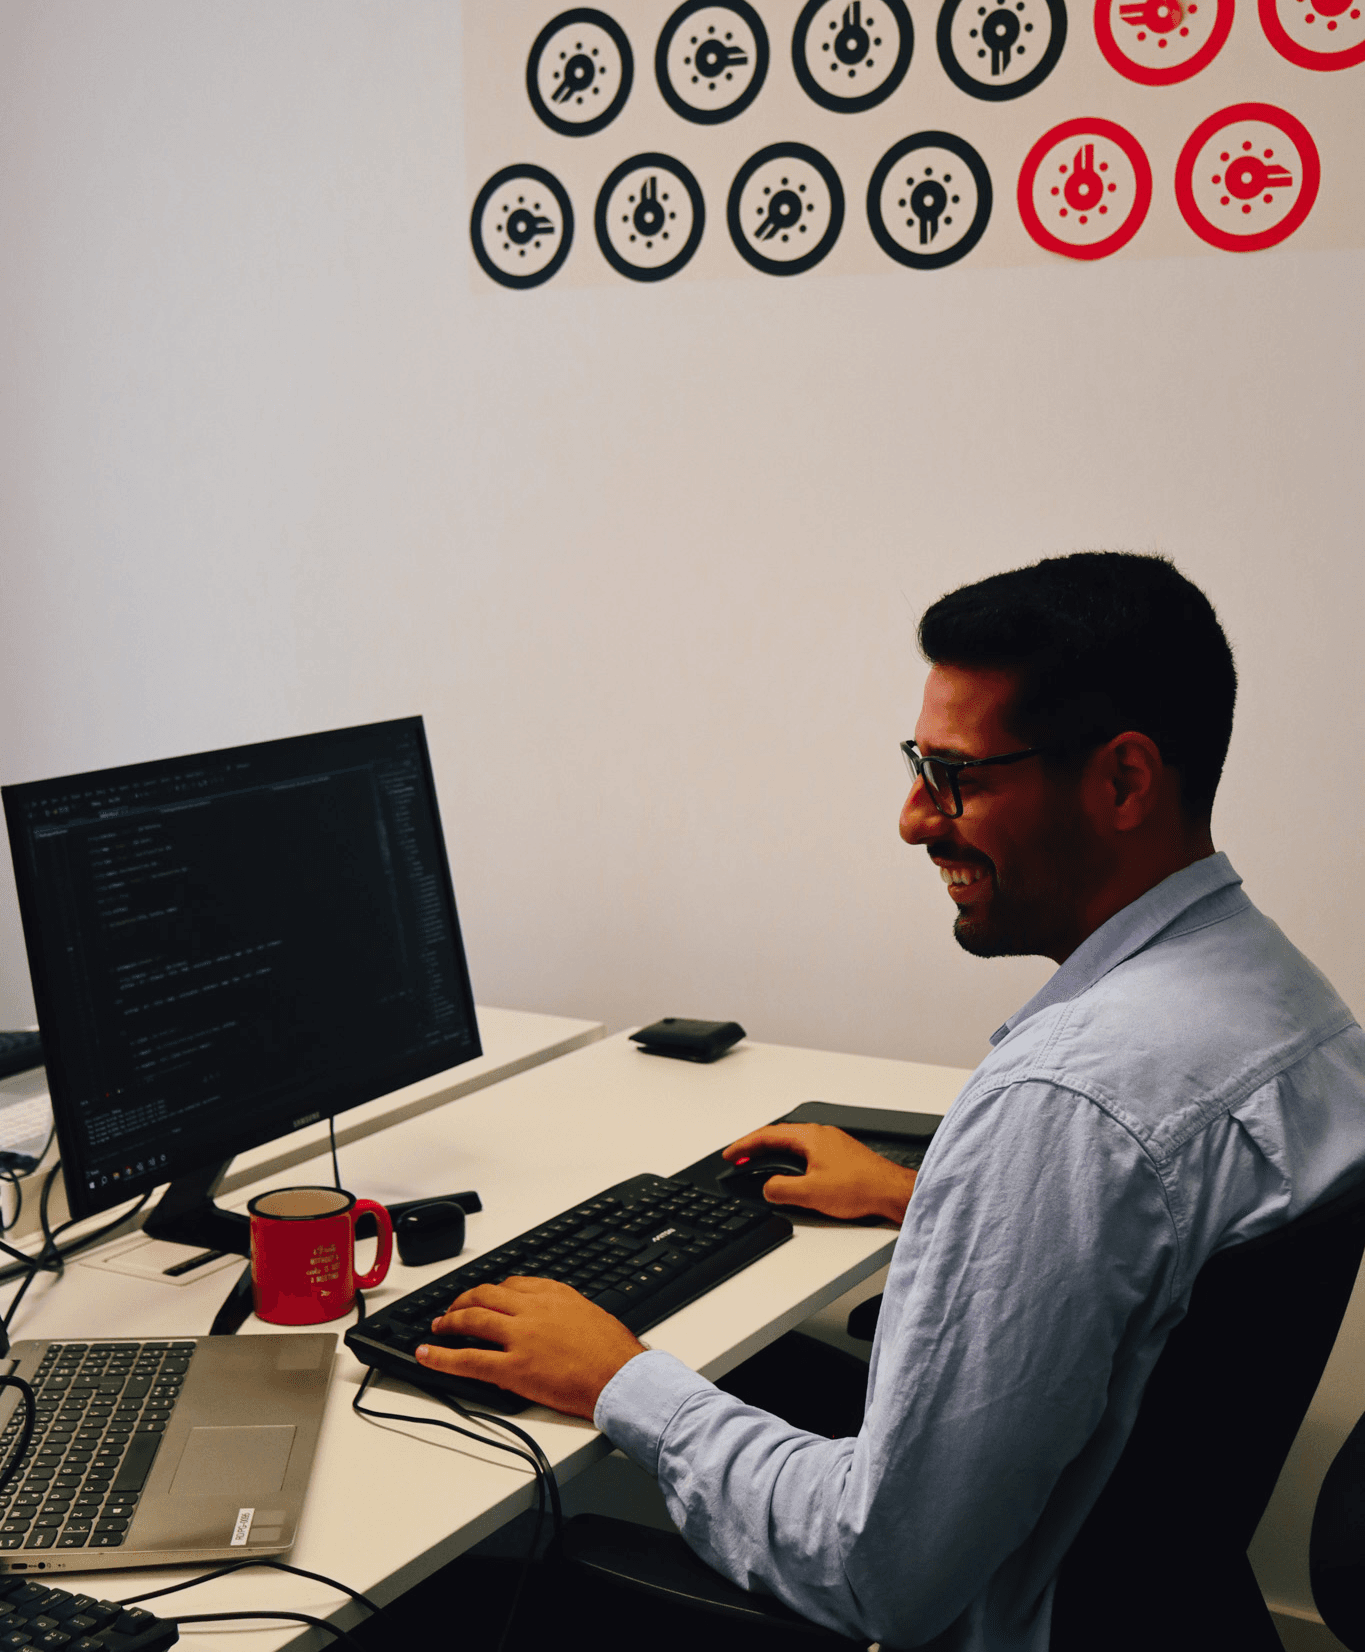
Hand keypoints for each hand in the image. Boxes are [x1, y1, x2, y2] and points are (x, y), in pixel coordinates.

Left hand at [415, 1276, 646, 1418]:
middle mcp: (532, 1310)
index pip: (513, 1285)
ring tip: (438, 1326)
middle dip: (464, 1301)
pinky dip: (441, 1357)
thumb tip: (558, 1322)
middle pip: (486, 1296)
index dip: (493, 1292)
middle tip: (453, 1309)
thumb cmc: (616, 1353)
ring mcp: (520, 1337)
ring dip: (449, 1322)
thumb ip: (567, 1314)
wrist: (623, 1378)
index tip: (486, 1297)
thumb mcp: (592, 1316)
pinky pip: (468, 1360)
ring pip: (472, 1321)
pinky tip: (426, 1355)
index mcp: (554, 1295)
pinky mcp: (513, 1368)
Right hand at [723, 1123, 917, 1223]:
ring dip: (773, 1154)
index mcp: (810, 1137)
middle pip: (779, 1136)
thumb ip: (781, 1189)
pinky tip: (791, 1173)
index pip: (767, 1136)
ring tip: (759, 1166)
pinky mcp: (840, 1156)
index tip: (731, 1154)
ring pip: (794, 1144)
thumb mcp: (811, 1192)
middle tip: (740, 1159)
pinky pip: (806, 1153)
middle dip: (756, 1148)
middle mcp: (821, 1135)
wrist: (892, 1192)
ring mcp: (832, 1144)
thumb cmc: (861, 1187)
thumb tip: (767, 1187)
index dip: (744, 1145)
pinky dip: (790, 1160)